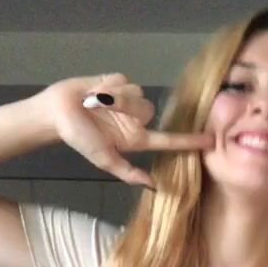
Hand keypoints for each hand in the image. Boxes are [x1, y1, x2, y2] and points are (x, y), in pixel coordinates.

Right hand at [38, 75, 213, 187]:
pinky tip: (95, 91)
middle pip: (148, 109)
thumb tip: (154, 186)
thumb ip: (128, 173)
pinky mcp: (119, 81)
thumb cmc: (80, 138)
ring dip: (115, 98)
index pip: (167, 140)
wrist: (57, 112)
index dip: (189, 141)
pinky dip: (107, 86)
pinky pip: (122, 80)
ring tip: (96, 104)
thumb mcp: (105, 160)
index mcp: (136, 138)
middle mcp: (136, 119)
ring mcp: (129, 99)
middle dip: (126, 109)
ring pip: (136, 93)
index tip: (210, 140)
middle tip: (104, 114)